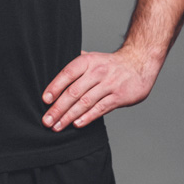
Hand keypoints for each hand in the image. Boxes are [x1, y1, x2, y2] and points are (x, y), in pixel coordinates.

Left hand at [41, 48, 157, 131]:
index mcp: (88, 61)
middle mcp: (98, 72)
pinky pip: (101, 108)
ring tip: (58, 126)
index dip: (55, 87)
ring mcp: (109, 84)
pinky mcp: (119, 97)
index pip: (67, 73)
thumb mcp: (92, 58)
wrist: (139, 63)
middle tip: (47, 120)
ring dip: (69, 116)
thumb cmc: (109, 64)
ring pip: (85, 102)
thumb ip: (74, 65)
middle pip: (74, 91)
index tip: (45, 100)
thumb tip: (51, 68)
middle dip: (58, 108)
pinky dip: (88, 117)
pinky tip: (77, 124)